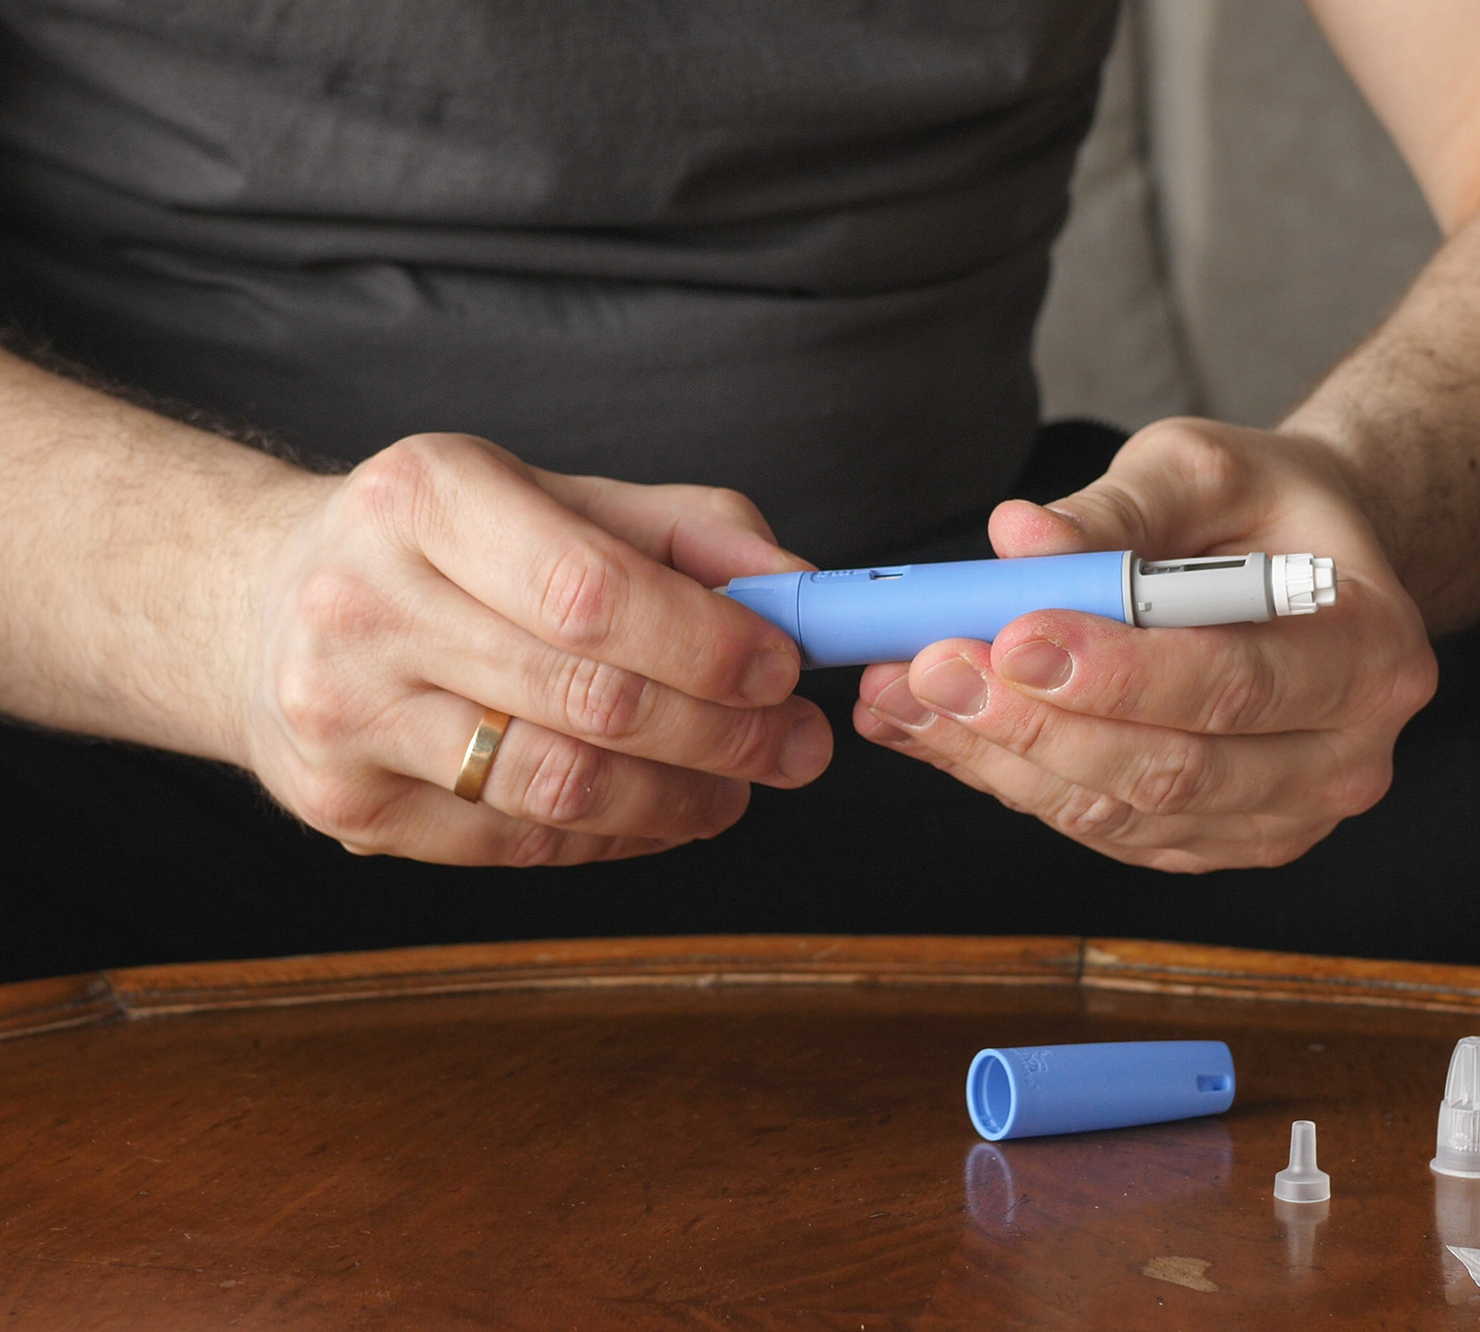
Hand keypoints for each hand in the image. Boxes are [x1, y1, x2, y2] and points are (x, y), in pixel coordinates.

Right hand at [244, 433, 829, 864]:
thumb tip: (802, 594)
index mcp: (424, 496)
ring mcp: (343, 714)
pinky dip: (612, 837)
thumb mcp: (556, 496)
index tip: (785, 670)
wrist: (263, 605)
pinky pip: (515, 843)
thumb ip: (689, 534)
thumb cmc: (447, 547)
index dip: (706, 644)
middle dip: (722, 734)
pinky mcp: (344, 805)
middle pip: (587, 698)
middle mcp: (365, 602)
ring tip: (739, 788)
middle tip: (796, 747)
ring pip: (557, 788)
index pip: (591, 590)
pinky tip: (658, 813)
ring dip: (678, 800)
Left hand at [854, 418, 1435, 870]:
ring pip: (1124, 813)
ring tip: (905, 692)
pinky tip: (936, 726)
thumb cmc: (1261, 508)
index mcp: (1371, 653)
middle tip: (932, 665)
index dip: (1118, 671)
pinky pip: (1103, 829)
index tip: (1013, 635)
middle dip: (1035, 723)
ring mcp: (1282, 816)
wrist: (1300, 567)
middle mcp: (1344, 757)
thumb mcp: (1202, 468)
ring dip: (1001, 759)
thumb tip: (1016, 539)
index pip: (1236, 683)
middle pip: (1173, 768)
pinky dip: (1010, 780)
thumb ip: (1114, 508)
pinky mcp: (1215, 842)